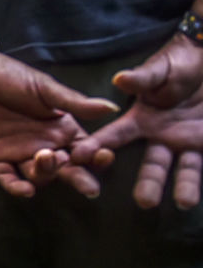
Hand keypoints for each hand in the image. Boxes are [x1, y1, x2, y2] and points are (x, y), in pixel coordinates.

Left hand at [0, 50, 118, 197]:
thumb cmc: (14, 77)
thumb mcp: (46, 89)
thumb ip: (75, 102)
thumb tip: (112, 108)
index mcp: (62, 129)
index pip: (85, 149)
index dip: (96, 156)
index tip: (103, 156)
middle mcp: (45, 145)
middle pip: (67, 169)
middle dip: (79, 179)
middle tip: (89, 189)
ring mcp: (21, 153)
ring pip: (40, 175)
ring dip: (46, 173)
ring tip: (46, 156)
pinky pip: (8, 179)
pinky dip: (16, 187)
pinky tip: (26, 190)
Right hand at [72, 34, 202, 209]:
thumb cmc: (180, 64)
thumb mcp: (159, 70)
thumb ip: (142, 79)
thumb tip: (119, 79)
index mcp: (142, 121)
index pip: (115, 137)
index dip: (96, 147)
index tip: (78, 158)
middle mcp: (161, 138)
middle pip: (152, 166)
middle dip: (148, 184)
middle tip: (144, 203)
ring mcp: (186, 143)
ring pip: (184, 170)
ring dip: (184, 187)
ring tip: (184, 203)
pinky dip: (202, 181)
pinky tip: (199, 199)